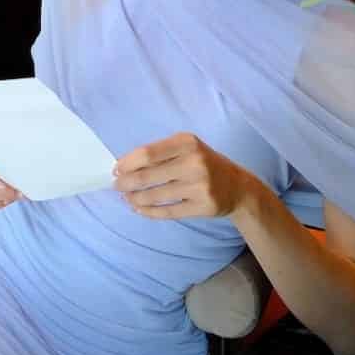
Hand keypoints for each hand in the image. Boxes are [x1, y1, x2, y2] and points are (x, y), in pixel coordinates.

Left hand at [114, 133, 261, 220]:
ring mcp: (200, 186)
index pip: (148, 153)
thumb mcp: (187, 149)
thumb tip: (124, 166)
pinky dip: (149, 211)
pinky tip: (139, 208)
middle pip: (148, 175)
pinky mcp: (202, 207)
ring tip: (128, 197)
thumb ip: (160, 153)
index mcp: (187, 142)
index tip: (116, 170)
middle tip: (117, 186)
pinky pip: (167, 212)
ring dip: (135, 198)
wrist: (238, 187)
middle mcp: (194, 162)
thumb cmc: (204, 163)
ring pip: (156, 196)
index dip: (127, 163)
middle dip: (126, 182)